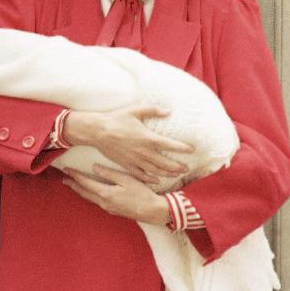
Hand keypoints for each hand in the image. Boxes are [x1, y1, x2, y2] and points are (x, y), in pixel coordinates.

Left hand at [62, 164, 169, 223]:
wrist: (153, 211)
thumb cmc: (142, 193)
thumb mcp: (126, 179)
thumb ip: (109, 173)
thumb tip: (94, 167)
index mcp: (105, 193)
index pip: (85, 183)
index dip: (75, 176)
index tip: (66, 170)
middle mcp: (104, 203)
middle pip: (84, 193)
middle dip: (73, 185)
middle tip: (64, 178)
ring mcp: (108, 208)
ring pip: (89, 198)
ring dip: (80, 191)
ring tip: (73, 184)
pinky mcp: (113, 211)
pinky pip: (96, 202)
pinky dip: (89, 195)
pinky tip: (90, 192)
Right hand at [63, 105, 194, 184]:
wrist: (97, 131)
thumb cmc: (117, 119)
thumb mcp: (135, 110)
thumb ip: (153, 110)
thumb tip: (168, 111)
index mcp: (148, 138)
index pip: (170, 145)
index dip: (183, 148)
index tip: (191, 149)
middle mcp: (143, 151)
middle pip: (165, 162)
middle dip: (178, 166)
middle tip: (187, 168)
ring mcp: (135, 160)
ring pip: (155, 170)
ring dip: (168, 173)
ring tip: (176, 174)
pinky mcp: (127, 164)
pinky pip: (141, 175)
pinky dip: (151, 179)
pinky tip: (157, 180)